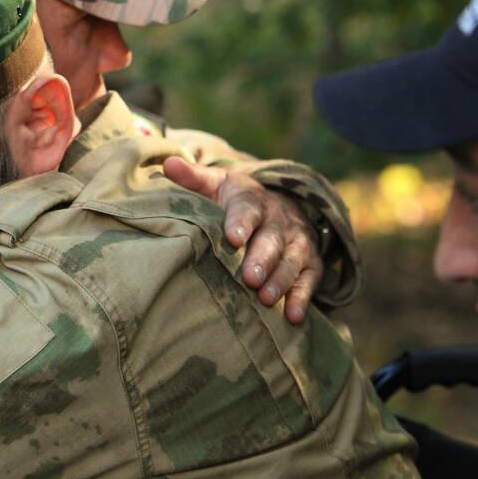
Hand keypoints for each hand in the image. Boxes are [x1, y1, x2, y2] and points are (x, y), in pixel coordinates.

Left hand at [163, 156, 321, 322]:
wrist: (280, 206)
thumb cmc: (236, 201)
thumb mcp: (217, 184)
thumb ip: (193, 178)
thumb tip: (168, 162)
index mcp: (253, 200)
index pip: (247, 209)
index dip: (241, 222)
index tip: (233, 237)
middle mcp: (279, 221)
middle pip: (271, 240)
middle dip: (261, 259)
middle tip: (249, 278)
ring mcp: (297, 243)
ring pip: (291, 261)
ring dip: (280, 280)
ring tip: (266, 298)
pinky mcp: (310, 264)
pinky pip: (309, 280)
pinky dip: (302, 298)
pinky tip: (293, 316)